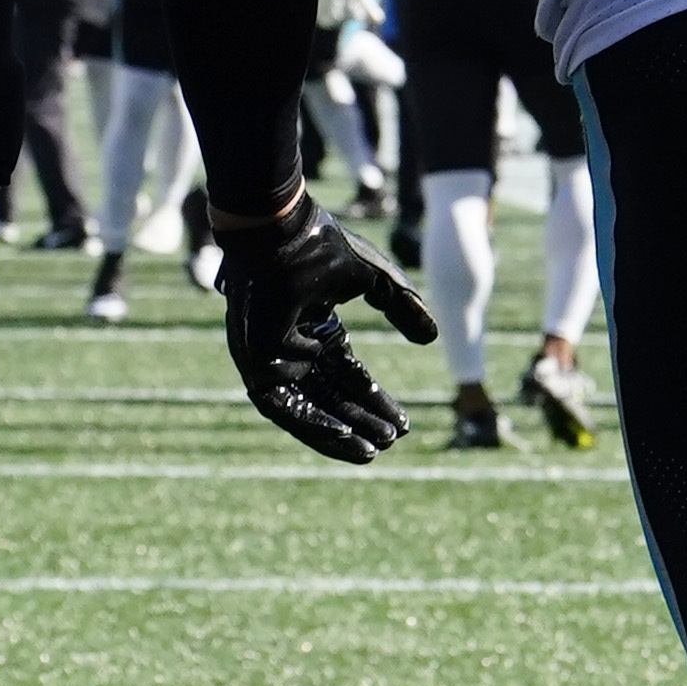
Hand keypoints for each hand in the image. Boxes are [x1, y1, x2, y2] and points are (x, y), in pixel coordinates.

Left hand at [209, 197, 436, 465]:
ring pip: (307, 408)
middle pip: (330, 396)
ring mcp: (271, 357)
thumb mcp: (377, 280)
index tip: (403, 423)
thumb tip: (431, 338)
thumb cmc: (323, 247)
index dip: (375, 400)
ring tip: (371, 451)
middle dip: (361, 421)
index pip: (347, 375)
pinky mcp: (255, 364)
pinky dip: (312, 424)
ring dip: (338, 432)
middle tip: (391, 441)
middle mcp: (292, 347)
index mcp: (315, 328)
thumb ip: (402, 308)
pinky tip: (344, 436)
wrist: (282, 234)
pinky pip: (282, 407)